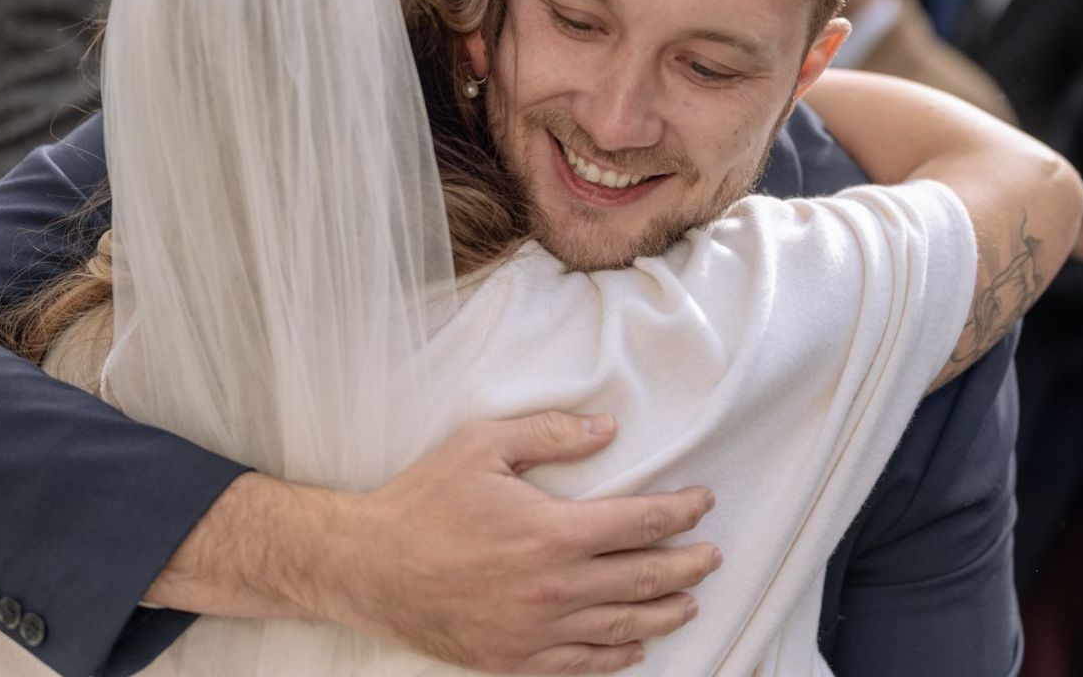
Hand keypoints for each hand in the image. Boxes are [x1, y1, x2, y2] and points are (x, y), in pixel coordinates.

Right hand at [325, 412, 719, 672]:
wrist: (369, 566)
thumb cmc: (424, 502)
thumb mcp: (483, 445)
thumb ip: (551, 432)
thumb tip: (607, 428)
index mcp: (555, 533)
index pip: (643, 524)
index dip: (682, 512)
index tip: (702, 503)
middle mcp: (557, 588)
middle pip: (646, 580)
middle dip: (688, 566)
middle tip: (713, 556)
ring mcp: (538, 631)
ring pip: (623, 627)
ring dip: (665, 614)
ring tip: (690, 602)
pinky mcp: (515, 660)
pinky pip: (582, 665)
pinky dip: (617, 658)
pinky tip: (635, 649)